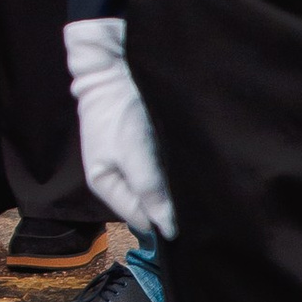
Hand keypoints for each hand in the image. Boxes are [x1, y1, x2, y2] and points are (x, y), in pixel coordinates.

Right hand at [64, 16, 176, 239]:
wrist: (112, 71)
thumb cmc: (118, 114)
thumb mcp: (134, 155)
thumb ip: (149, 192)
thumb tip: (167, 229)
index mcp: (105, 186)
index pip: (140, 219)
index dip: (163, 221)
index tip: (191, 219)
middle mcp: (116, 180)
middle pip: (147, 206)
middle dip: (169, 205)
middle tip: (197, 199)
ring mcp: (128, 165)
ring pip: (155, 190)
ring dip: (172, 188)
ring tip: (194, 181)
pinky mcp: (139, 150)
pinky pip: (158, 172)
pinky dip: (171, 172)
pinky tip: (185, 166)